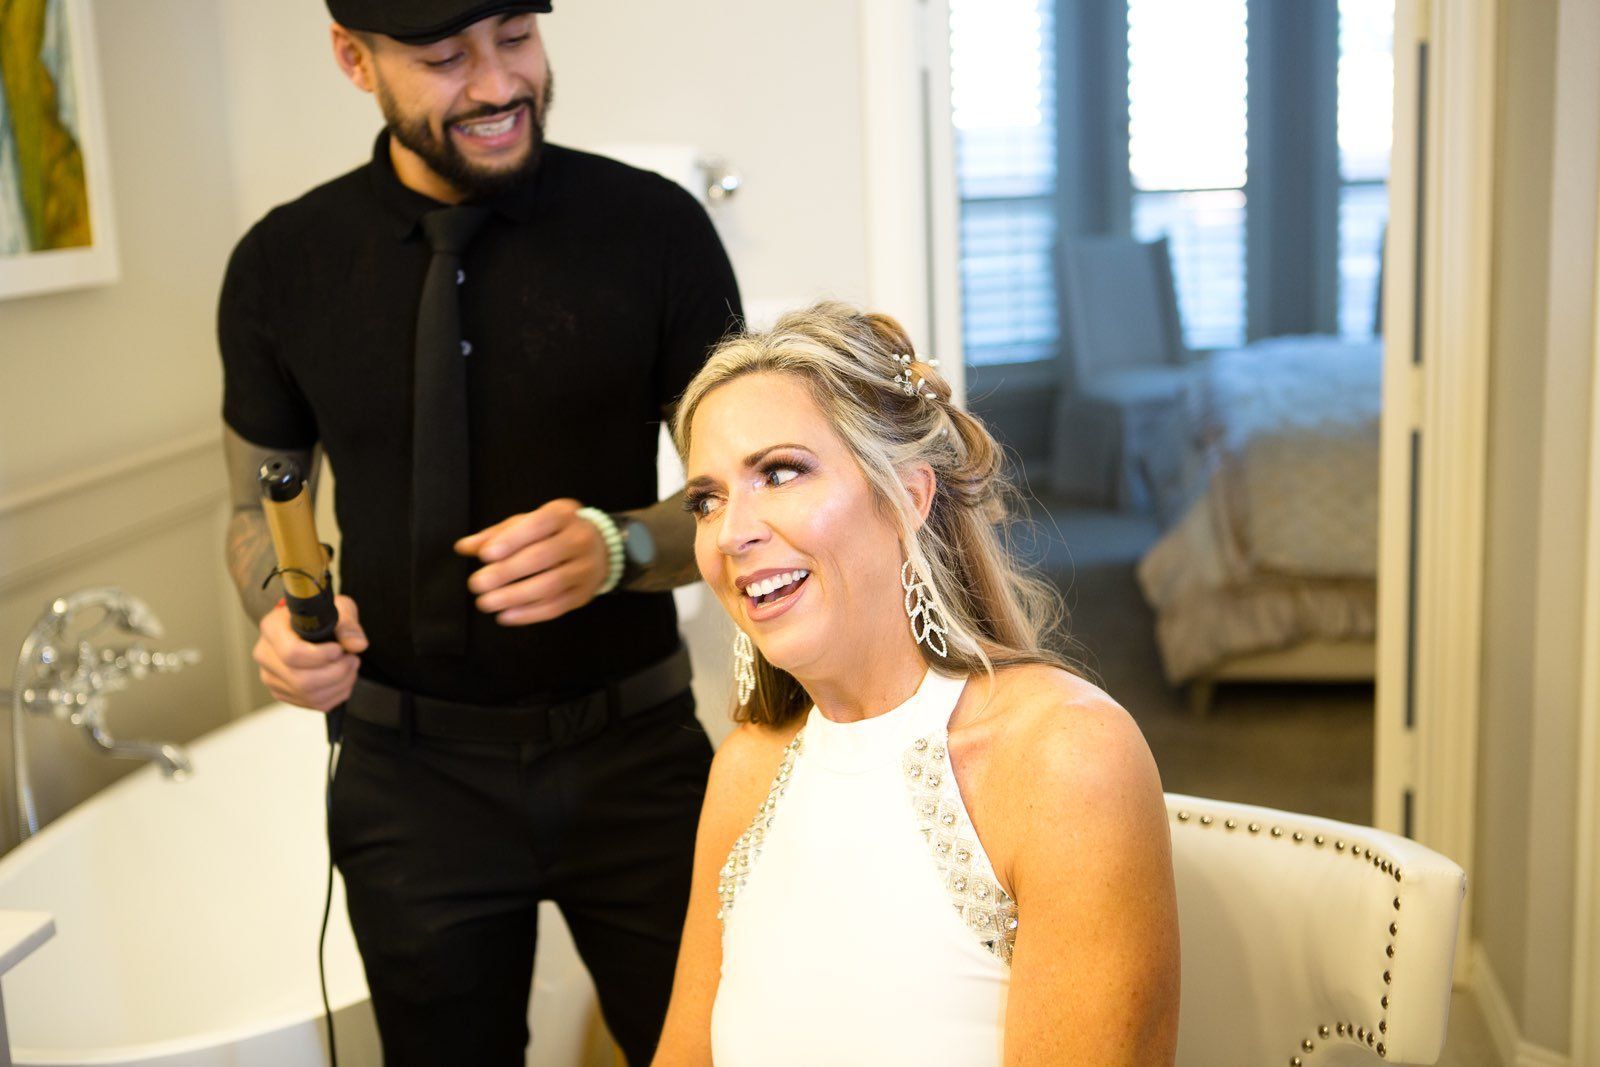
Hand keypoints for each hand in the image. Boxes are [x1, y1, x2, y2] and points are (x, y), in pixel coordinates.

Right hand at [254, 596, 366, 711]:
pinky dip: (337, 694)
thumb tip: (357, 645)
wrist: (311, 627)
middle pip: (301, 680)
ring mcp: (272, 677)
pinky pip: (314, 704)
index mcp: (272, 628)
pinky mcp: (283, 693)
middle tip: (352, 660)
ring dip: (340, 684)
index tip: (339, 649)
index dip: (321, 656)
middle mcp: (266, 655)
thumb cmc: (321, 616)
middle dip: (337, 673)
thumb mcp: (338, 608)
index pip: (292, 653)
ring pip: (310, 695)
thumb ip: (348, 625)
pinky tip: (343, 679)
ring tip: (350, 667)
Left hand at [455, 499, 609, 624]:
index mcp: (562, 515)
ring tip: (486, 603)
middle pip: (543, 557)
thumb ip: (497, 534)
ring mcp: (585, 568)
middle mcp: (579, 539)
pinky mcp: (584, 594)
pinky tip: (506, 616)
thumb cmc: (553, 533)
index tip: (485, 556)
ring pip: (550, 585)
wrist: (600, 547)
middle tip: (477, 583)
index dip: (511, 540)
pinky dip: (529, 614)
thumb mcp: (528, 523)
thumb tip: (464, 547)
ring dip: (515, 597)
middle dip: (506, 572)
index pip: (538, 524)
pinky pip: (557, 606)